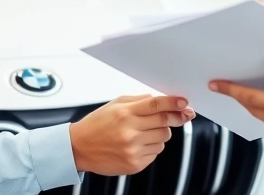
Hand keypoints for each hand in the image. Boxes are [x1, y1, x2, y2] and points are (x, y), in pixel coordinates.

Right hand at [70, 95, 195, 174]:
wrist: (79, 148)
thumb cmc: (97, 124)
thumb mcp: (115, 105)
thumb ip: (139, 100)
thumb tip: (161, 100)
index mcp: (125, 113)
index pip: (156, 105)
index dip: (174, 103)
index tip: (184, 103)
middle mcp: (129, 131)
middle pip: (165, 122)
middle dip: (174, 118)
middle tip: (178, 115)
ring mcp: (132, 149)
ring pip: (163, 139)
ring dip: (160, 134)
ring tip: (143, 132)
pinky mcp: (134, 164)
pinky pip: (156, 153)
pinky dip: (152, 147)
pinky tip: (137, 144)